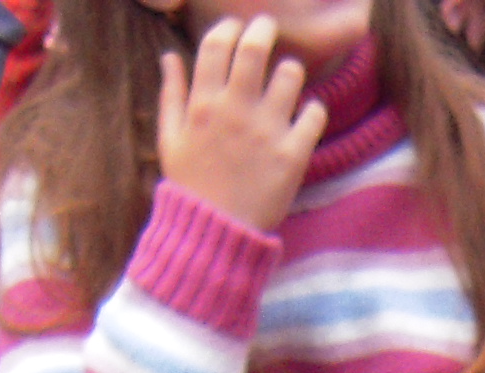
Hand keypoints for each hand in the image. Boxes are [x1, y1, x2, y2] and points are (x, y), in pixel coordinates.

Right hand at [156, 18, 326, 236]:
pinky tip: (305, 115)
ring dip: (290, 70)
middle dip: (265, 29)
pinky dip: (313, 110)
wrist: (216, 233)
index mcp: (203, 104)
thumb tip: (170, 56)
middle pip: (256, 48)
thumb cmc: (191, 185)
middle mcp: (236, 111)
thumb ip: (172, 94)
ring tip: (287, 79)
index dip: (229, 28)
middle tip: (269, 28)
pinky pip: (315, 114)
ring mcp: (267, 132)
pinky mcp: (293, 155)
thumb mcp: (170, 139)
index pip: (218, 44)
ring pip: (290, 74)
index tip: (237, 28)